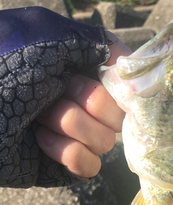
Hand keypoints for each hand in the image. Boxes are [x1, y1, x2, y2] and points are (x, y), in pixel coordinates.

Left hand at [36, 32, 130, 178]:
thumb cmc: (3, 69)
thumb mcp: (47, 38)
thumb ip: (92, 42)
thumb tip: (128, 61)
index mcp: (78, 73)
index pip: (122, 85)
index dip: (119, 87)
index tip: (109, 82)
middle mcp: (79, 104)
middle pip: (118, 115)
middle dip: (89, 104)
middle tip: (55, 96)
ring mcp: (73, 137)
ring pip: (106, 142)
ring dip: (71, 127)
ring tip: (37, 119)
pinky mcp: (63, 165)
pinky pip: (91, 166)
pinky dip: (68, 154)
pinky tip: (40, 142)